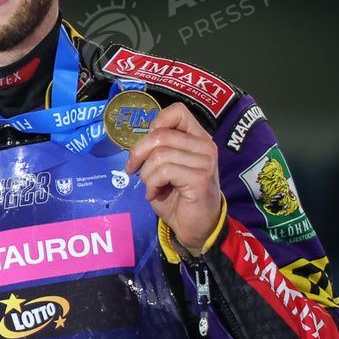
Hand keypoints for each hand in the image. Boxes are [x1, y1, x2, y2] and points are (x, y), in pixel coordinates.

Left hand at [125, 102, 224, 255]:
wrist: (195, 226)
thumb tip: (136, 143)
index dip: (155, 124)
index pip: (177, 111)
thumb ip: (157, 150)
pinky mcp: (199, 177)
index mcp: (197, 138)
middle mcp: (205, 145)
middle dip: (138, 153)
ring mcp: (205, 161)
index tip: (145, 147)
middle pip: (160, 135)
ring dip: (146, 174)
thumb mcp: (164, 168)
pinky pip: (164, 171)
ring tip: (151, 186)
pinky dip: (152, 184)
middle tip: (133, 170)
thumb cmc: (177, 197)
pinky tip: (155, 194)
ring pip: (159, 155)